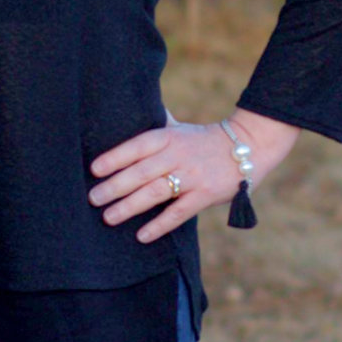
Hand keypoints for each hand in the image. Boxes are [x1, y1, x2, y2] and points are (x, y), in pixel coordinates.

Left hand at [88, 107, 298, 242]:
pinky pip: (178, 212)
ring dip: (130, 206)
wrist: (248, 147)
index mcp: (168, 137)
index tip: (94, 169)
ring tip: (109, 217)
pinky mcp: (205, 195)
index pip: (136, 146)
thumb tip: (132, 106)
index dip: (115, 157)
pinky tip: (142, 235)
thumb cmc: (205, 139)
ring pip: (155, 192)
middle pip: (141, 172)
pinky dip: (160, 225)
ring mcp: (191, 176)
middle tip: (93, 198)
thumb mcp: (180, 127)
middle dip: (114, 186)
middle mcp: (177, 155)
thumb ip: (156, 124)